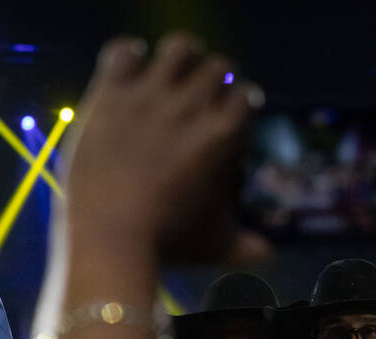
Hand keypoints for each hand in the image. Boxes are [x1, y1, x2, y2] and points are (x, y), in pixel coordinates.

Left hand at [60, 33, 266, 264]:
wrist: (109, 237)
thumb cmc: (164, 243)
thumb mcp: (210, 244)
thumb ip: (241, 245)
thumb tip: (266, 255)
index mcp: (224, 133)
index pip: (245, 94)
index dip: (234, 102)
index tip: (220, 115)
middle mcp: (194, 105)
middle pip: (216, 66)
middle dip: (208, 79)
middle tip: (189, 98)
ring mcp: (151, 95)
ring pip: (179, 47)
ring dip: (176, 58)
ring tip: (162, 77)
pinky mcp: (111, 94)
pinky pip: (124, 52)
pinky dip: (126, 57)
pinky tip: (123, 77)